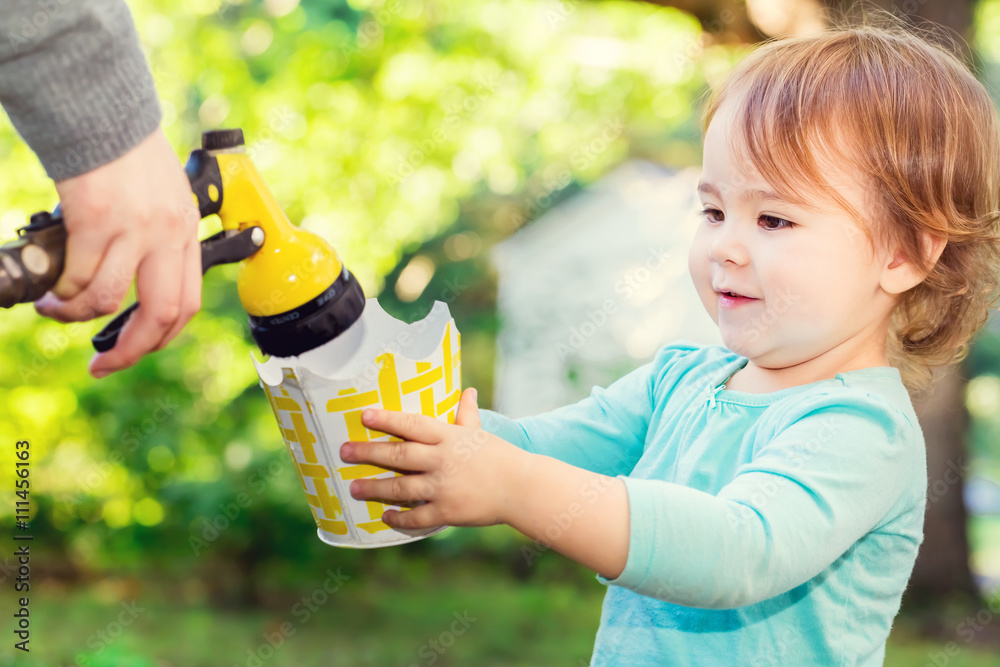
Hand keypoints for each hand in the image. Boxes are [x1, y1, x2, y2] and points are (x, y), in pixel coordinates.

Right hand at [33, 127, 200, 377]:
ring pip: (110, 300)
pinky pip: (80, 276)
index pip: (188, 302)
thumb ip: (156, 238)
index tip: (138, 350)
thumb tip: (133, 281)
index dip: (163, 337)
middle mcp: (168, 234)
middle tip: (103, 366)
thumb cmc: (122, 150)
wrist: (100, 106)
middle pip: (163, 314)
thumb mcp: (159, 198)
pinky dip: (62, 291)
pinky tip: (49, 288)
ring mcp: (135, 228)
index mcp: (184, 232)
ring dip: (78, 316)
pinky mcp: (97, 220)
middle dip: (132, 351)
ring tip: (56, 311)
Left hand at [340, 387, 531, 529]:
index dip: (386, 418)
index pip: (411, 423)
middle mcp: (442, 460)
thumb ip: (466, 415)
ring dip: (374, 488)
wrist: (521, 488)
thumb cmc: (499, 457)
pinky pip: (416, 517)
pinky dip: (398, 518)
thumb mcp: (480, 433)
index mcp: (449, 437)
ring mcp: (444, 487)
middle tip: (343, 451)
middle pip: (398, 454)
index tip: (363, 415)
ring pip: (400, 487)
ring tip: (353, 487)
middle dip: (368, 452)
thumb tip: (466, 391)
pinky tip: (384, 516)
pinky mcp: (448, 512)